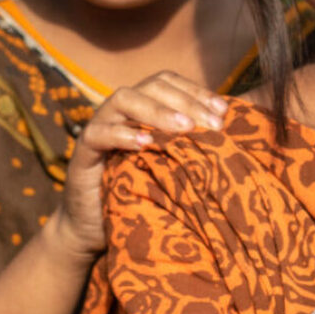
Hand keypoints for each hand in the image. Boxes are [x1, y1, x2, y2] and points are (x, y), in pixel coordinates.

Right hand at [51, 71, 228, 262]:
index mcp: (144, 109)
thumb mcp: (173, 168)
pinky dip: (122, 134)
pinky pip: (98, 132)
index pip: (170, 83)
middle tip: (211, 124)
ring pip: (124, 99)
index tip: (223, 111)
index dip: (197, 91)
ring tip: (184, 128)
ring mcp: (99, 127)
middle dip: (185, 100)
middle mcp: (122, 111)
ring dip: (157, 110)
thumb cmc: (143, 196)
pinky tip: (145, 144)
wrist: (97, 230)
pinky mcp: (82, 152)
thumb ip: (193, 146)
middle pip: (152, 86)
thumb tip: (232, 134)